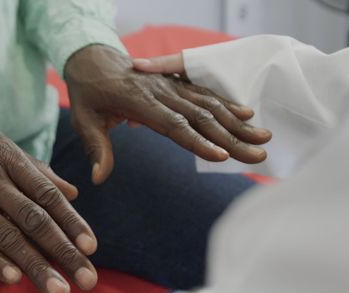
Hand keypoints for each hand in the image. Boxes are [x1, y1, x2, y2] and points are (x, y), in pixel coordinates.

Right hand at [0, 118, 97, 292]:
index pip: (46, 193)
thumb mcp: (3, 147)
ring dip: (33, 265)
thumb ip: (38, 172)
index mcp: (9, 158)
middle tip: (86, 279)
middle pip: (32, 219)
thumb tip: (73, 193)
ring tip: (57, 290)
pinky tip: (14, 278)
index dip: (70, 221)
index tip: (91, 247)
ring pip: (5, 235)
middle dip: (61, 251)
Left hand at [64, 45, 271, 183]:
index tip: (223, 157)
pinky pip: (205, 94)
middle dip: (232, 138)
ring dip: (237, 122)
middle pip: (201, 117)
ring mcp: (171, 86)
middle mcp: (161, 93)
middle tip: (260, 155)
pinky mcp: (175, 83)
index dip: (199, 142)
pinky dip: (226, 104)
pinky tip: (246, 115)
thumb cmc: (87, 93)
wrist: (91, 58)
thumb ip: (96, 148)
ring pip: (209, 105)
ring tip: (264, 138)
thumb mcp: (83, 120)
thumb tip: (98, 179)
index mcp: (139, 103)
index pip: (174, 126)